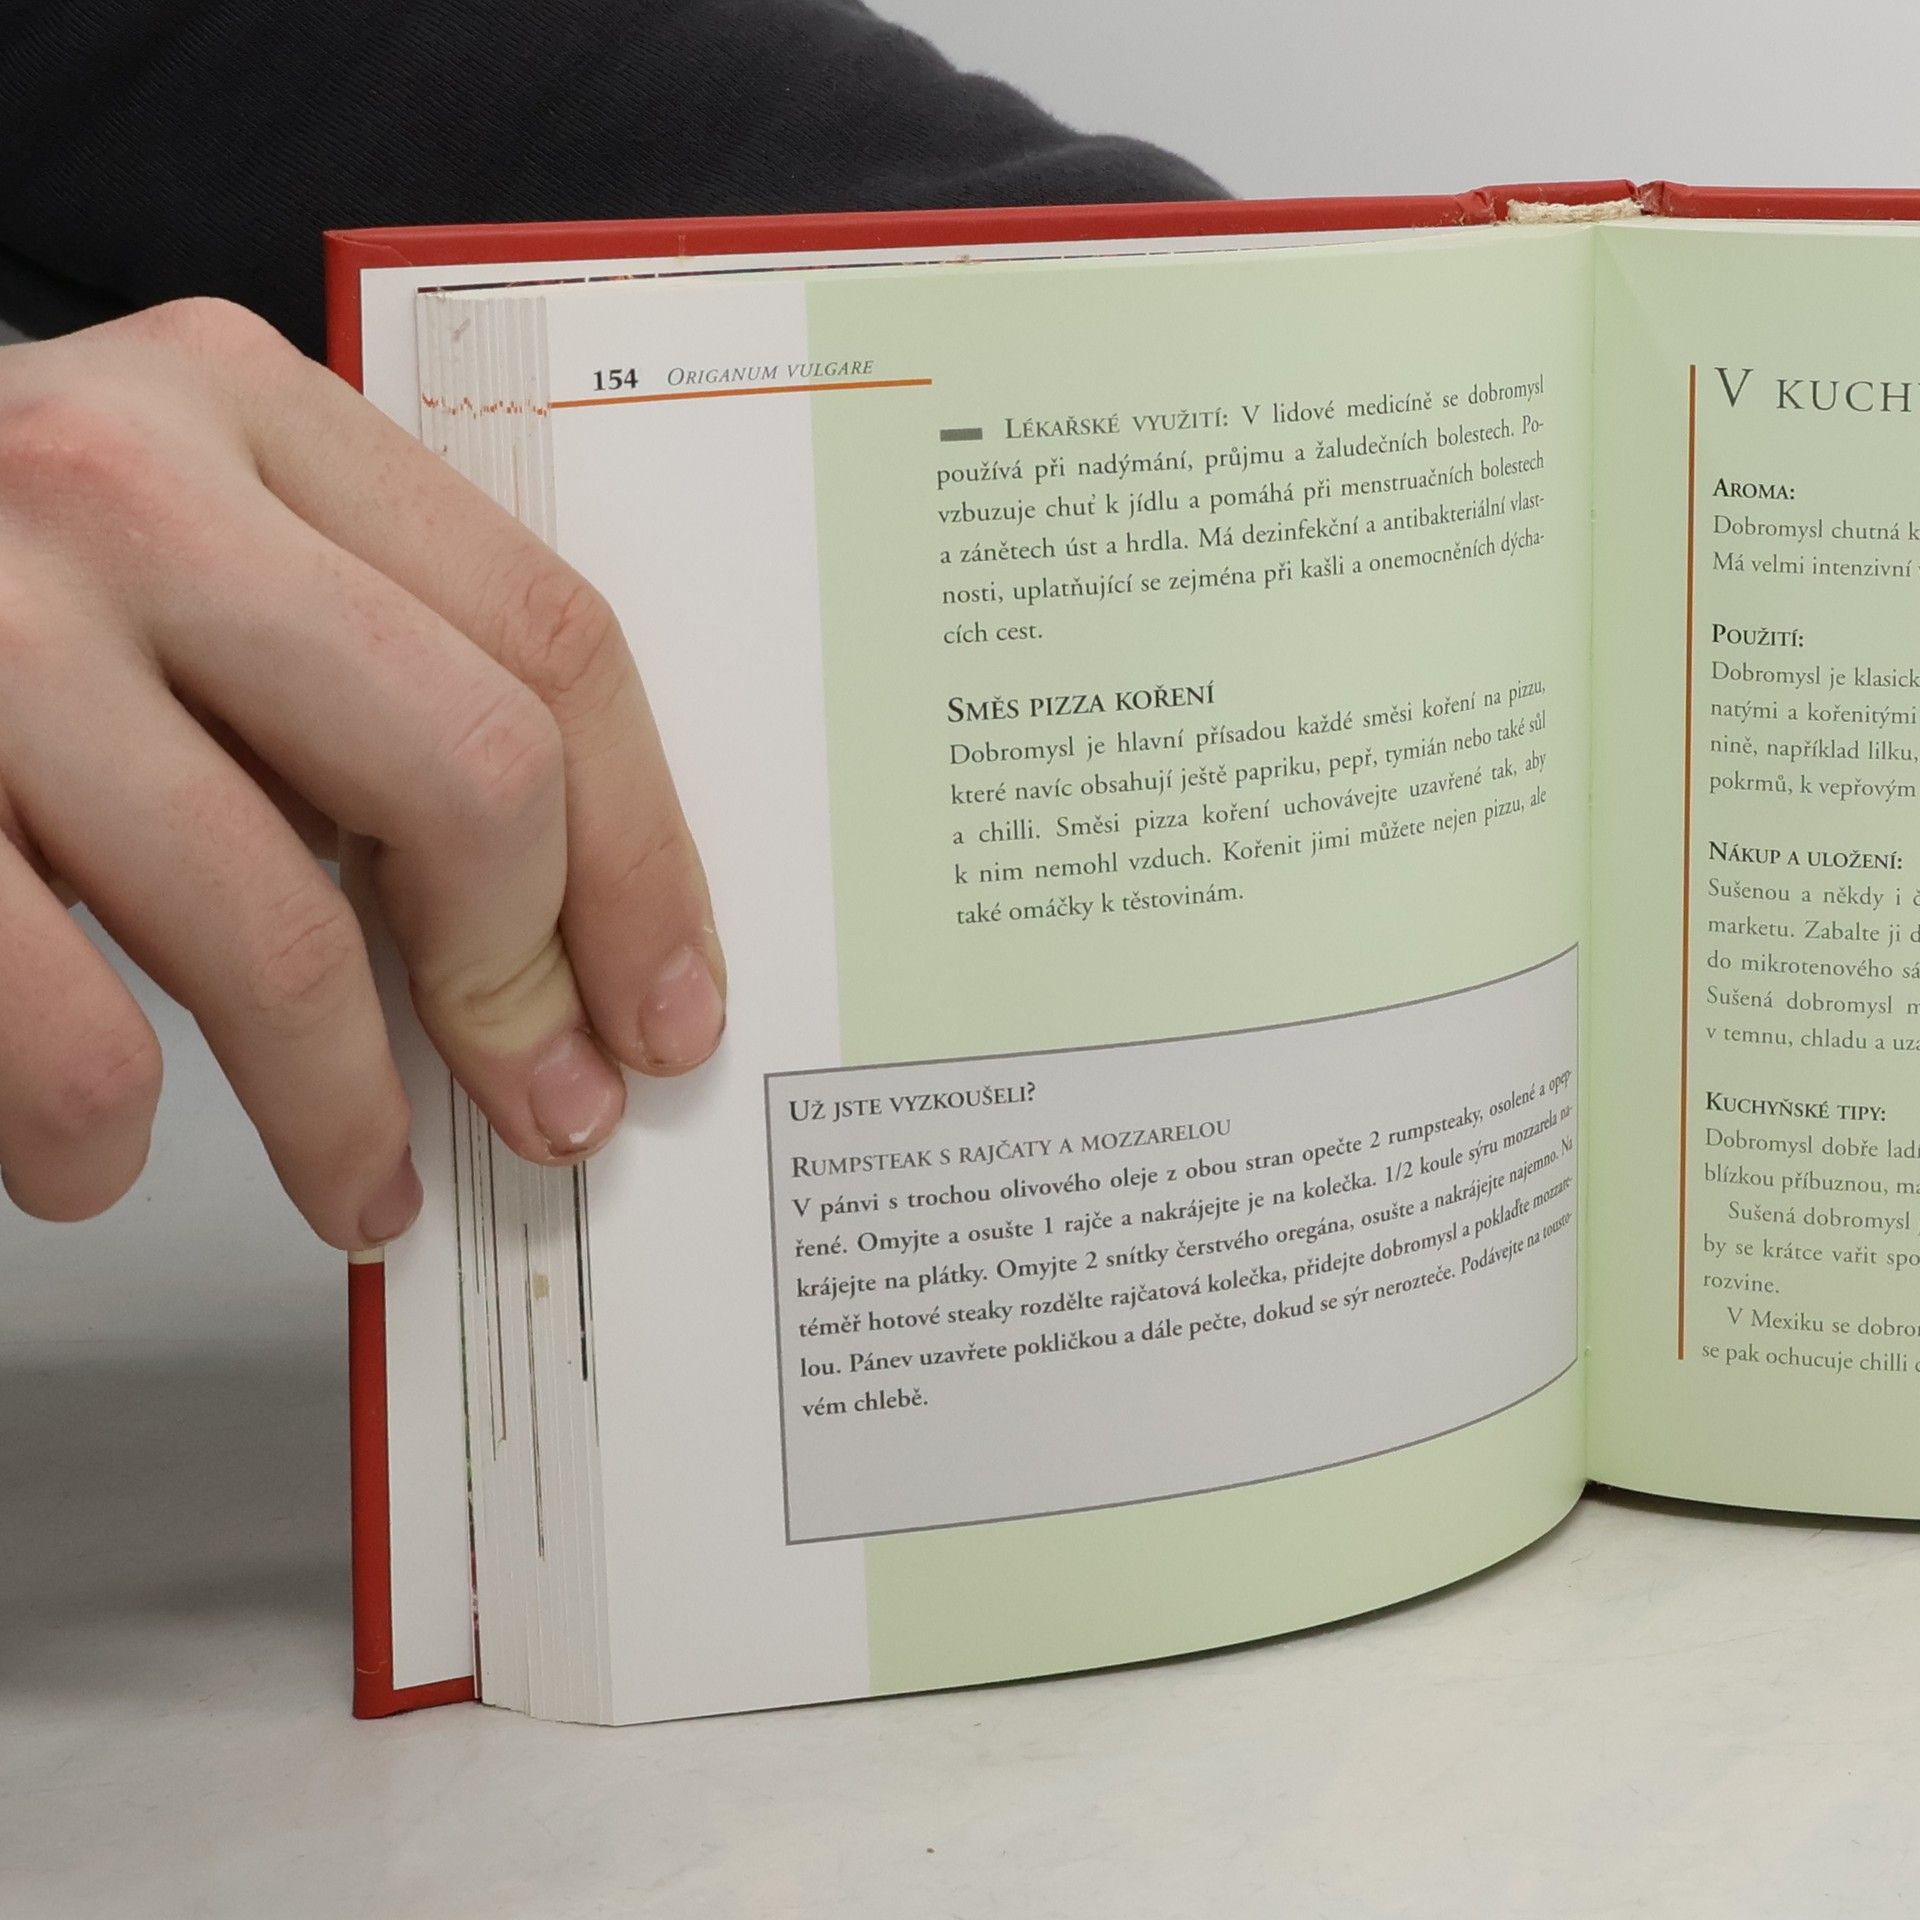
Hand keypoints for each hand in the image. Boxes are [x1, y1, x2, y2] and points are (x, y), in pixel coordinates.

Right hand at [0, 300, 725, 1247]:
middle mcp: (125, 491)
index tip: (663, 1003)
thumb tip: (545, 950)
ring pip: (280, 934)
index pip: (548, 640)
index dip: (641, 858)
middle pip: (469, 775)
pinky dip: (103, 1135)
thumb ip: (358, 682)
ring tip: (361, 1186)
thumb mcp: (185, 555)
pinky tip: (105, 1147)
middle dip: (523, 985)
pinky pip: (71, 1032)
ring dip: (344, 1112)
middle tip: (544, 1103)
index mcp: (247, 408)